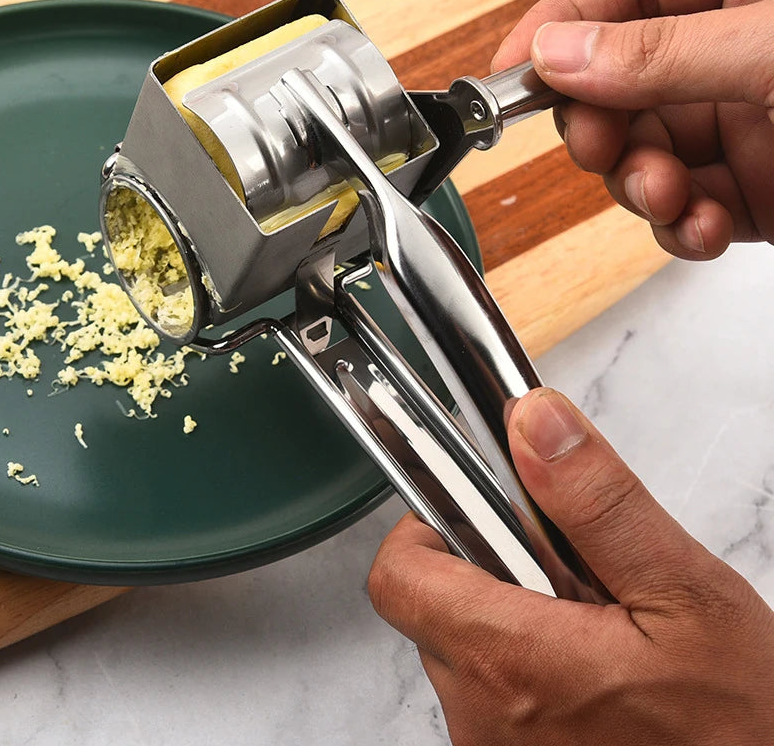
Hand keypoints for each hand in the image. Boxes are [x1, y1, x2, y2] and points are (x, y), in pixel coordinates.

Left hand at [368, 388, 773, 745]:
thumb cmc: (738, 727)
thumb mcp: (683, 593)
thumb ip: (596, 502)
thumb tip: (534, 424)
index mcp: (510, 661)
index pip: (400, 576)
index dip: (425, 526)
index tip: (478, 506)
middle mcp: (484, 713)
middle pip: (431, 603)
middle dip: (488, 563)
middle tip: (563, 561)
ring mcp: (495, 745)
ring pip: (464, 643)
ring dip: (512, 611)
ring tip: (590, 615)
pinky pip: (491, 687)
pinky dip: (526, 657)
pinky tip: (590, 659)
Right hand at [492, 0, 773, 259]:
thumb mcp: (772, 46)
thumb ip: (662, 52)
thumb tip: (560, 54)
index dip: (562, 25)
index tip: (511, 73)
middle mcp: (732, 50)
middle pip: (617, 85)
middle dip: (599, 127)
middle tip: (599, 145)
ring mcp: (741, 123)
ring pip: (641, 157)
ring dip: (641, 188)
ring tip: (667, 195)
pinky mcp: (753, 191)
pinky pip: (685, 212)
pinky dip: (681, 230)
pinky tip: (702, 227)